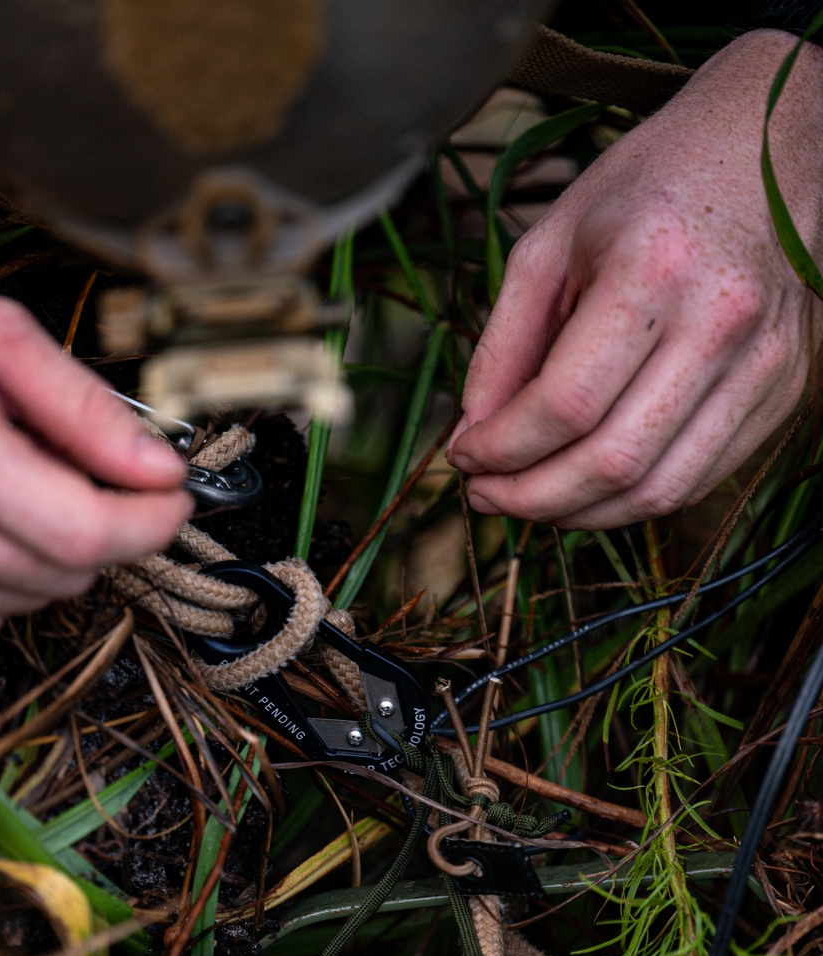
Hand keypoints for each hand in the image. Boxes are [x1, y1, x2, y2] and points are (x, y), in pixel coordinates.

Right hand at [0, 275, 189, 643]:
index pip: (88, 532)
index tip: (171, 497)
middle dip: (100, 529)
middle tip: (79, 471)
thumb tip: (158, 467)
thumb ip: (84, 408)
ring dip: (45, 554)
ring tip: (5, 485)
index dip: (150, 522)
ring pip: (29, 600)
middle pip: (67, 574)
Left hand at [449, 32, 822, 530]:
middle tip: (484, 495)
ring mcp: (763, 363)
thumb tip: (472, 435)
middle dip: (531, 498)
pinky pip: (698, 479)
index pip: (564, 405)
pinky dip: (631, 500)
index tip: (463, 457)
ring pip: (658, 490)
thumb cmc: (651, 186)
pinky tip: (587, 487)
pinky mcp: (783, 390)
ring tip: (528, 502)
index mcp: (653, 269)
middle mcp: (720, 323)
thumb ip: (503, 343)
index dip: (502, 450)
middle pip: (612, 462)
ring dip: (579, 514)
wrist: (767, 149)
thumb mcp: (552, 242)